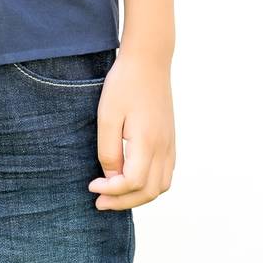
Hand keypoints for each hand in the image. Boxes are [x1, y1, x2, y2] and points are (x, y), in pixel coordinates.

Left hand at [89, 44, 175, 209]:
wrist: (149, 59)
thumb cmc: (124, 84)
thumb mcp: (107, 115)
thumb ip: (109, 151)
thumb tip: (112, 178)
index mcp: (147, 142)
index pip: (133, 183)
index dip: (111, 192)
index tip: (92, 187)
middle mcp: (163, 148)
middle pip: (149, 192)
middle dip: (123, 202)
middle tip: (99, 202)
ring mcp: (170, 144)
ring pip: (161, 186)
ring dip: (138, 197)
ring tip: (115, 195)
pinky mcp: (170, 139)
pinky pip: (166, 174)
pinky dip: (150, 185)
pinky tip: (132, 179)